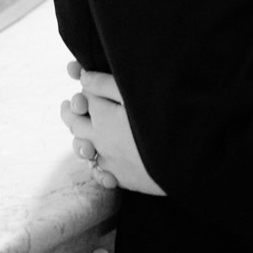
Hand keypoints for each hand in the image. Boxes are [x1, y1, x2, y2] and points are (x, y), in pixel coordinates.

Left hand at [60, 63, 164, 196]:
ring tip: (80, 130)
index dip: (83, 84)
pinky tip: (99, 159)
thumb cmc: (161, 117)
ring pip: (83, 150)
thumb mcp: (133, 92)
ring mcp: (109, 162)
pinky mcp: (123, 179)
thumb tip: (82, 77)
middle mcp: (100, 141)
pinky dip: (96, 164)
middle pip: (76, 124)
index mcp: (102, 117)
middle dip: (69, 112)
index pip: (84, 97)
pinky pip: (100, 173)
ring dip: (79, 138)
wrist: (185, 156)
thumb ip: (105, 83)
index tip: (77, 73)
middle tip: (67, 105)